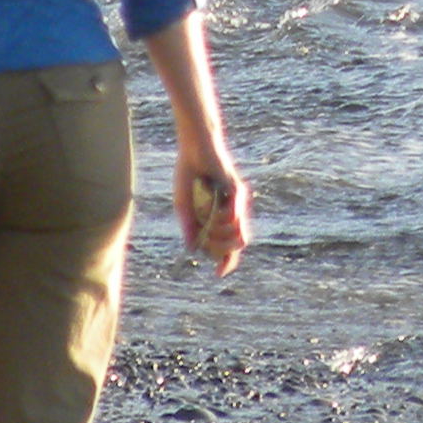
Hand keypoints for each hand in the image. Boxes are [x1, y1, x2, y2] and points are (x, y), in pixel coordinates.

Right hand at [176, 149, 250, 278]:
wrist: (194, 148)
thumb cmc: (188, 175)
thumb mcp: (184, 206)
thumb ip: (189, 227)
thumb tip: (193, 249)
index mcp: (218, 218)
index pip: (229, 247)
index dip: (226, 263)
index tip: (218, 273)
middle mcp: (232, 213)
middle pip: (235, 247)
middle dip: (219, 250)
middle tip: (205, 238)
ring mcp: (237, 204)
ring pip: (239, 237)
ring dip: (221, 237)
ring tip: (208, 223)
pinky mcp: (237, 192)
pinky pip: (234, 218)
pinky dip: (222, 221)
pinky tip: (212, 211)